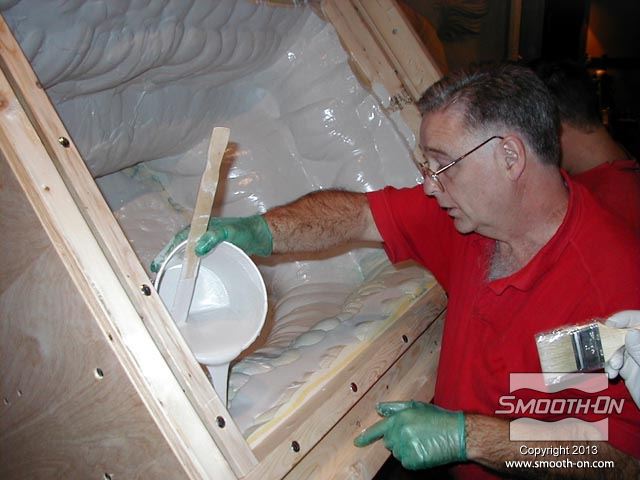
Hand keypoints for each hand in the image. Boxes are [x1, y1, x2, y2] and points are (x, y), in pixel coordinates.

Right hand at [150, 215, 272, 271]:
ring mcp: (206, 244)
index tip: (158, 264)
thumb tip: (198, 248)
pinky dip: (190, 268)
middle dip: (168, 261)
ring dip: (178, 265)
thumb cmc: (246, 231)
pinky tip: (188, 278)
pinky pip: (197, 260)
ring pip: (187, 255)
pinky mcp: (212, 252)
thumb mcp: (230, 232)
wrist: (261, 236)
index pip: (178, 240)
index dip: (167, 252)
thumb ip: (214, 237)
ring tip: (169, 279)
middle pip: (179, 249)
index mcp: (200, 228)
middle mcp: (200, 235)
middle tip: (159, 275)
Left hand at [353, 401, 465, 469]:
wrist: (457, 434)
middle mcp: (399, 433)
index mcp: (399, 419)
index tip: (357, 442)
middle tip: (414, 434)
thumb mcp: (416, 407)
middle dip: (396, 439)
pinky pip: (406, 462)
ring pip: (396, 453)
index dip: (366, 437)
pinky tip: (424, 450)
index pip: (378, 429)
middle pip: (388, 442)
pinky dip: (412, 458)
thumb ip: (395, 408)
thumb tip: (378, 408)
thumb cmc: (438, 418)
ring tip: (421, 441)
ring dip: (404, 449)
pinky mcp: (413, 460)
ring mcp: (406, 448)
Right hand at [605, 310, 639, 407]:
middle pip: (624, 332)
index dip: (625, 318)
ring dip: (610, 356)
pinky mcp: (628, 368)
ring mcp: (636, 357)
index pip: (639, 320)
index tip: (610, 324)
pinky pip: (614, 361)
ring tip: (612, 368)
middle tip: (604, 349)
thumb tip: (630, 333)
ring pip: (616, 347)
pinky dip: (609, 366)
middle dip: (612, 341)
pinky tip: (611, 375)